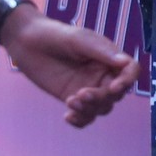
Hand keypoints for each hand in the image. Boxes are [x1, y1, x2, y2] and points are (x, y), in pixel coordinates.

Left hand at [0, 7, 140, 126]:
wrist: (26, 42)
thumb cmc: (55, 35)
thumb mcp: (79, 40)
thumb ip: (102, 52)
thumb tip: (126, 63)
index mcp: (109, 58)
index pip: (130, 72)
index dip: (127, 82)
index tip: (113, 88)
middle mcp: (102, 75)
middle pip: (116, 95)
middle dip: (101, 98)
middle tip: (81, 94)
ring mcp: (88, 88)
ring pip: (101, 108)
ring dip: (89, 109)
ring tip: (70, 101)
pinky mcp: (72, 98)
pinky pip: (85, 116)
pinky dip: (80, 121)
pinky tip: (68, 117)